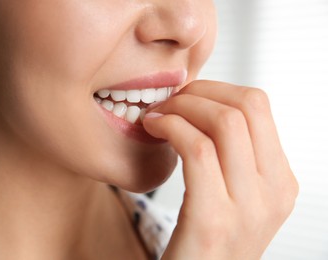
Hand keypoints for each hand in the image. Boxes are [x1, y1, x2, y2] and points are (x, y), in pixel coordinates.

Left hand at [143, 80, 298, 258]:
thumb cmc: (204, 238)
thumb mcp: (234, 196)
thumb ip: (233, 156)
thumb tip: (206, 104)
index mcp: (280, 181)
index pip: (259, 105)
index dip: (216, 89)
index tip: (186, 96)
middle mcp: (274, 193)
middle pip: (245, 107)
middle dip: (198, 93)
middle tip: (168, 103)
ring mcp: (249, 209)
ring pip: (224, 123)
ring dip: (181, 108)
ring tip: (156, 116)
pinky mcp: (213, 221)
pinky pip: (198, 150)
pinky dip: (172, 128)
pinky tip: (153, 129)